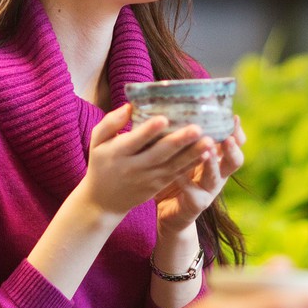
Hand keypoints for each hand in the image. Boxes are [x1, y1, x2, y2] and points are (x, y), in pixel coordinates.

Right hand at [77, 104, 214, 218]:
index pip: (135, 141)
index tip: (164, 118)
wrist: (104, 201)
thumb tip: (130, 106)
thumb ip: (110, 123)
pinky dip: (192, 164)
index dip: (149, 131)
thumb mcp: (97, 142)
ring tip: (210, 141)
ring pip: (173, 165)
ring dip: (193, 154)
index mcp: (118, 153)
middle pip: (159, 154)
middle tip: (197, 128)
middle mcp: (135, 167)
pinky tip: (206, 154)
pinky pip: (177, 173)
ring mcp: (149, 178)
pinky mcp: (159, 185)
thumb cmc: (101, 163)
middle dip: (179, 141)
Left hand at [155, 116, 245, 236]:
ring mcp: (208, 191)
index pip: (234, 143)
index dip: (237, 132)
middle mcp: (217, 175)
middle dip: (232, 148)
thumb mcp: (181, 155)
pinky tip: (177, 173)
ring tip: (207, 150)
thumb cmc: (174, 178)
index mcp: (216, 160)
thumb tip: (174, 105)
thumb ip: (183, 137)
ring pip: (216, 177)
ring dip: (212, 163)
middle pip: (235, 161)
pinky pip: (193, 194)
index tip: (234, 117)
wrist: (168, 214)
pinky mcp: (195, 205)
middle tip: (227, 136)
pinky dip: (185, 182)